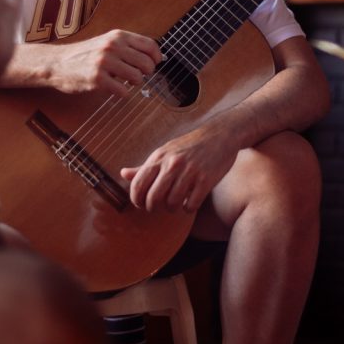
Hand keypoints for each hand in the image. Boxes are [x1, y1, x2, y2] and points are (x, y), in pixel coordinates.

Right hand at [52, 29, 160, 96]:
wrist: (57, 63)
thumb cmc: (84, 55)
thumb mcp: (106, 42)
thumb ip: (126, 46)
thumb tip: (153, 56)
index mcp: (117, 36)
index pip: (149, 45)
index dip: (156, 57)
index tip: (155, 64)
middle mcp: (112, 46)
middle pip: (147, 63)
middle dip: (146, 73)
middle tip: (137, 75)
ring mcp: (105, 62)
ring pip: (137, 78)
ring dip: (134, 83)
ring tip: (123, 81)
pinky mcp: (97, 79)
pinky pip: (123, 91)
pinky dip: (122, 93)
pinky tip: (113, 88)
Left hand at [120, 123, 237, 212]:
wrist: (220, 135)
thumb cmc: (189, 146)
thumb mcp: (164, 152)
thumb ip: (144, 167)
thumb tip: (123, 174)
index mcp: (159, 157)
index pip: (138, 185)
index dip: (136, 200)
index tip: (141, 204)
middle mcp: (172, 164)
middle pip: (153, 198)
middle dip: (153, 208)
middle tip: (158, 207)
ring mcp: (189, 172)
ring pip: (172, 204)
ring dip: (173, 208)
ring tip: (176, 202)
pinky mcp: (205, 180)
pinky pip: (190, 205)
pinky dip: (189, 208)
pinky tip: (190, 200)